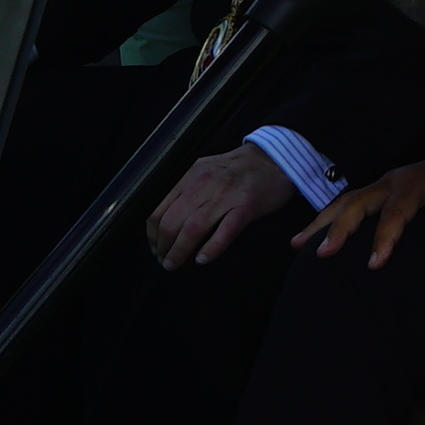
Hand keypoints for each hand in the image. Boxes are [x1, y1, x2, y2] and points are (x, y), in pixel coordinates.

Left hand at [147, 145, 292, 266]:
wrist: (272, 160)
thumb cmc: (234, 170)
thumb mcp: (202, 170)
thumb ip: (181, 188)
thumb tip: (159, 218)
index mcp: (189, 175)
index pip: (158, 208)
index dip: (152, 233)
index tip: (155, 246)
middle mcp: (203, 183)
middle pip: (172, 221)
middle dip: (163, 246)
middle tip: (164, 260)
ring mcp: (226, 195)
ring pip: (193, 228)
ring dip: (180, 251)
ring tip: (174, 264)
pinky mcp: (247, 206)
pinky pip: (225, 232)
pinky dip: (211, 248)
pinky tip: (202, 260)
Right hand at [296, 145, 424, 268]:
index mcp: (413, 185)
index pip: (393, 215)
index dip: (383, 240)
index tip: (374, 265)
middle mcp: (391, 181)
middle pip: (357, 203)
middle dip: (338, 229)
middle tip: (321, 254)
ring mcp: (382, 183)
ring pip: (346, 201)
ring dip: (322, 222)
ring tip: (296, 244)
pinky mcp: (380, 189)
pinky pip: (350, 202)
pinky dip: (330, 217)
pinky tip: (314, 234)